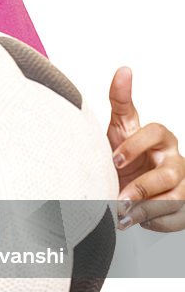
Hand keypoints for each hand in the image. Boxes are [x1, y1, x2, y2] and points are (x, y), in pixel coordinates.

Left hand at [107, 66, 184, 231]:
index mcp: (159, 137)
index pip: (155, 133)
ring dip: (147, 209)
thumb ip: (121, 101)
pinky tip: (137, 222)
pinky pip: (176, 217)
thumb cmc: (127, 153)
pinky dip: (155, 222)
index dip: (135, 145)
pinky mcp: (182, 207)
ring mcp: (182, 185)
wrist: (129, 184)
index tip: (114, 159)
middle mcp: (174, 160)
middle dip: (142, 187)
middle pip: (167, 173)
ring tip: (123, 215)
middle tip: (118, 198)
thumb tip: (123, 70)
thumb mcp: (120, 127)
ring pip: (174, 198)